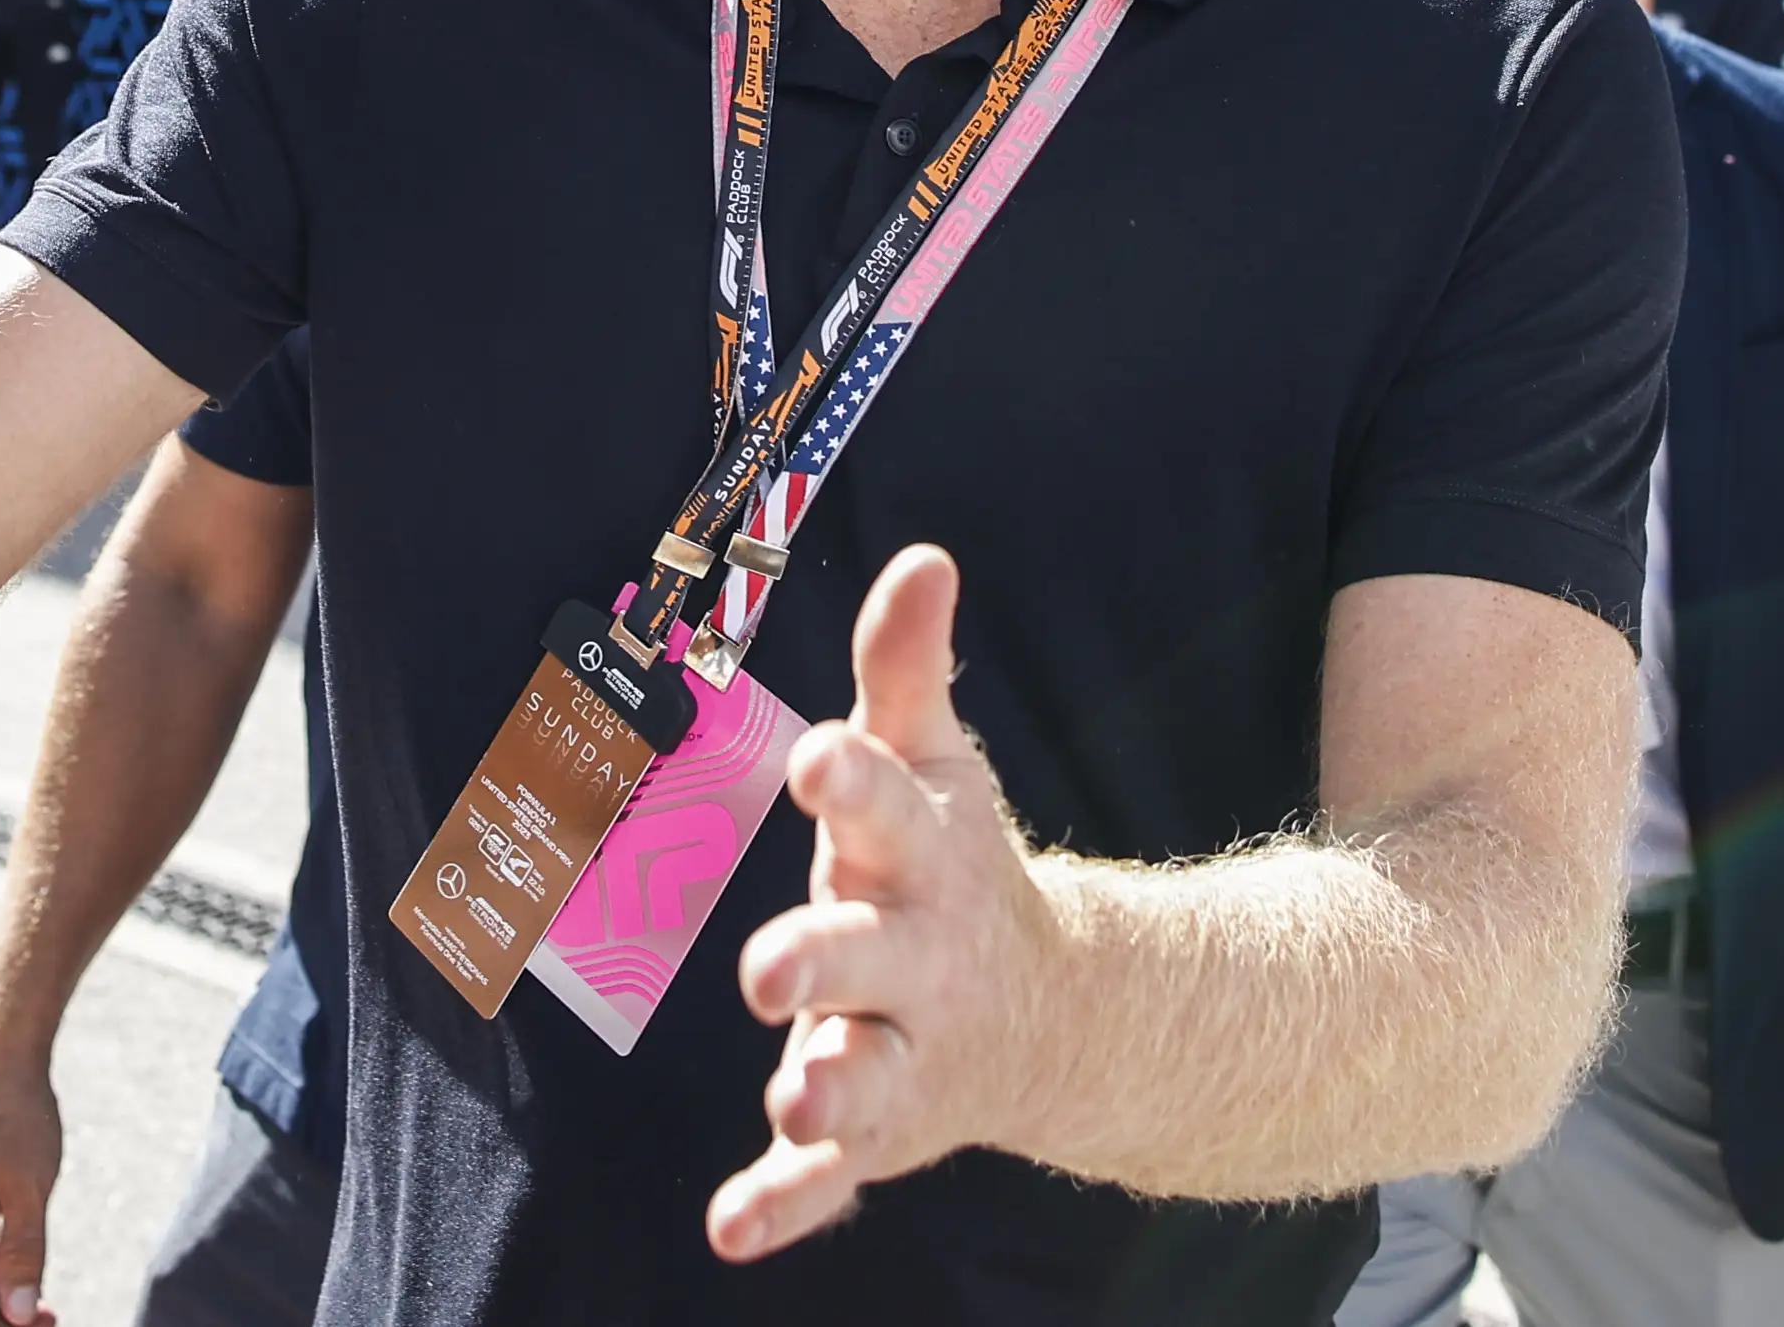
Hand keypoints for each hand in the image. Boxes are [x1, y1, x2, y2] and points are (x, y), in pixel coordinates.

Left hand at [712, 545, 1059, 1262]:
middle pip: (867, 958)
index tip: (814, 761)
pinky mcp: (877, 1136)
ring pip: (864, 1081)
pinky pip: (830, 1183)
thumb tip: (924, 556)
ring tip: (791, 1097)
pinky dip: (785, 1204)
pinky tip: (730, 1226)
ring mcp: (901, 1054)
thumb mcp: (937, 762)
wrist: (1053, 1015)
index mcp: (920, 858)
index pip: (888, 810)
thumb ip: (908, 669)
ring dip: (826, 1092)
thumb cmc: (953, 865)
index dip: (853, 785)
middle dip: (821, 960)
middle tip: (766, 968)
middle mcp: (916, 960)